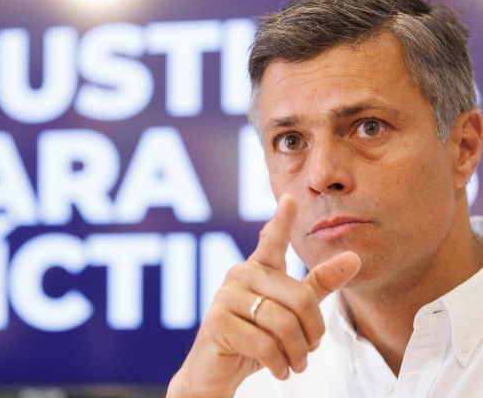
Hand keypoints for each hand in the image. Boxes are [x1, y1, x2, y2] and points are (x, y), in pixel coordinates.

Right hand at [167, 194, 361, 397]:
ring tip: (296, 365)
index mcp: (258, 269)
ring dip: (297, 353)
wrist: (215, 371)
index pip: (272, 241)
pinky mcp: (217, 322)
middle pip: (299, 298)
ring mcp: (225, 297)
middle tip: (309, 352)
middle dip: (312, 334)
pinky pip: (265, 344)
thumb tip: (354, 258)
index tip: (289, 198)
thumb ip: (318, 286)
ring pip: (283, 324)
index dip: (282, 220)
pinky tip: (280, 371)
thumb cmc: (255, 337)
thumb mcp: (289, 313)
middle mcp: (239, 275)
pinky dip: (280, 364)